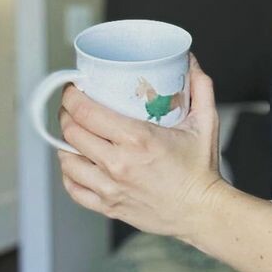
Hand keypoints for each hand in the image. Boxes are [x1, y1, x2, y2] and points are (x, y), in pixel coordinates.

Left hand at [56, 51, 223, 240]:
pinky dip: (69, 172)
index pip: (87, 112)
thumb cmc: (201, 169)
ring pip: (67, 160)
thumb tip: (191, 61)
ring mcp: (110, 187)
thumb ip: (201, 87)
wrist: (201, 211)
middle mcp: (119, 163)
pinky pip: (73, 188)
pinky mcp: (107, 206)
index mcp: (139, 139)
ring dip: (65, 142)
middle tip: (73, 106)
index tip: (74, 88)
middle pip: (72, 133)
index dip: (73, 96)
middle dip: (67, 114)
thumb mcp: (206, 122)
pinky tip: (76, 161)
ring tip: (74, 132)